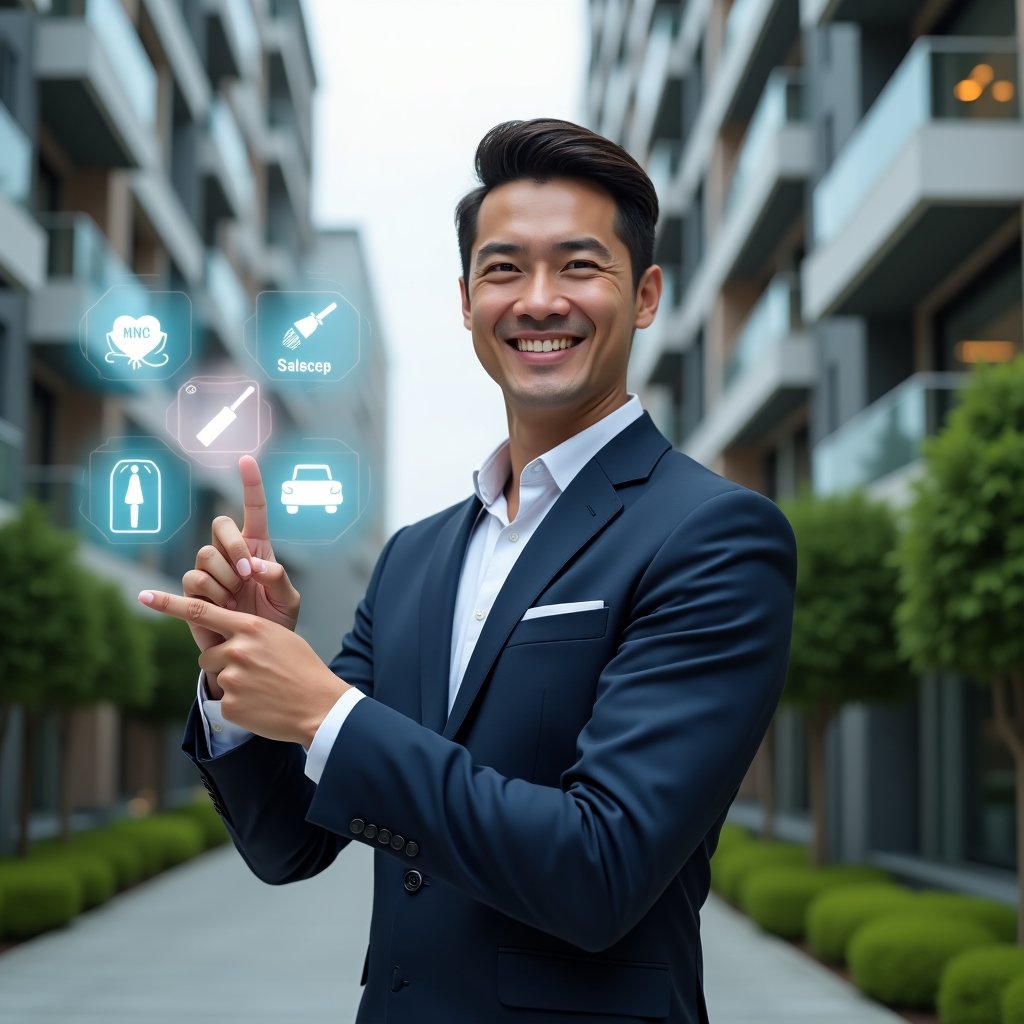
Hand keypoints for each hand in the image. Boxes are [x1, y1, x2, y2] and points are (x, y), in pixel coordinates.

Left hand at [138, 590, 348, 745]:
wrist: (319, 705)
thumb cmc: (302, 668)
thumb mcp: (280, 637)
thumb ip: (249, 632)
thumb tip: (227, 636)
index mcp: (250, 627)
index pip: (201, 611)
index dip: (168, 604)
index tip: (144, 596)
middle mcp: (237, 650)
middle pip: (208, 654)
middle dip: (222, 662)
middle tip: (253, 672)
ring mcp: (232, 678)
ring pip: (216, 677)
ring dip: (232, 683)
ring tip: (261, 688)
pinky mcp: (230, 704)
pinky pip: (224, 701)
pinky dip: (239, 704)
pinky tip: (261, 704)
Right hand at [182, 456, 299, 694]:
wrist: (254, 653)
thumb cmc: (276, 625)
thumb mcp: (289, 601)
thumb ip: (278, 578)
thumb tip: (255, 566)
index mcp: (257, 548)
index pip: (254, 510)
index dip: (251, 485)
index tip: (246, 459)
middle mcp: (230, 555)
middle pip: (219, 528)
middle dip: (233, 548)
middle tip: (247, 576)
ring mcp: (209, 573)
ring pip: (204, 557)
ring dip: (224, 581)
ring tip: (237, 602)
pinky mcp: (193, 593)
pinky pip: (193, 581)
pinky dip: (210, 595)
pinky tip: (222, 608)